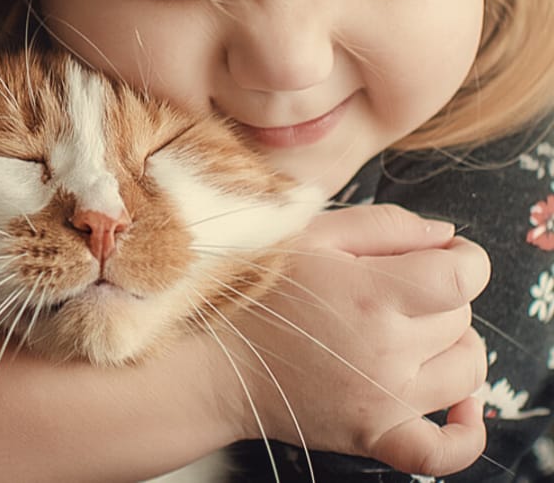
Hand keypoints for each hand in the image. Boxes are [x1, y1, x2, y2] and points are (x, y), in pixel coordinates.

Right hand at [216, 204, 489, 475]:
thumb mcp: (310, 234)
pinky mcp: (373, 435)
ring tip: (413, 336)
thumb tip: (447, 239)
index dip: (464, 261)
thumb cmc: (254, 289)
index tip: (440, 258)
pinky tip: (463, 410)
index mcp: (374, 294)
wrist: (211, 359)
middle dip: (437, 298)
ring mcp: (384, 400)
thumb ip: (385, 225)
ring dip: (451, 347)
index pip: (465, 277)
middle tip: (390, 291)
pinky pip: (442, 450)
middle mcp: (388, 351)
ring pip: (465, 370)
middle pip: (460, 318)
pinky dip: (465, 434)